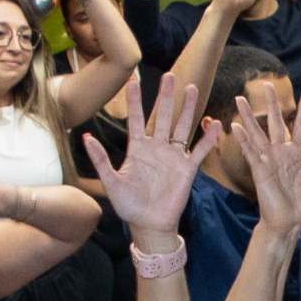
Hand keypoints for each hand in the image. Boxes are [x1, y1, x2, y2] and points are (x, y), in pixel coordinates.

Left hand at [79, 74, 218, 241]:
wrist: (149, 225)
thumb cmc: (128, 206)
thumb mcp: (111, 182)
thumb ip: (101, 160)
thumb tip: (86, 137)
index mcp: (138, 149)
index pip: (136, 119)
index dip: (134, 101)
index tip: (132, 80)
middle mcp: (157, 148)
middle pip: (163, 116)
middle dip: (165, 96)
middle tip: (169, 75)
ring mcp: (173, 156)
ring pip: (182, 127)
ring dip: (187, 109)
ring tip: (192, 89)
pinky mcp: (187, 168)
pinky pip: (199, 150)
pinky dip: (207, 138)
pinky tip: (215, 123)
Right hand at [230, 84, 300, 236]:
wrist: (289, 223)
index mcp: (298, 153)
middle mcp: (282, 152)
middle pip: (276, 122)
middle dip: (272, 104)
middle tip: (266, 84)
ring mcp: (269, 160)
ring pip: (258, 133)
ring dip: (249, 117)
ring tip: (240, 99)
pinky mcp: (259, 170)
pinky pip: (250, 152)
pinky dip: (243, 139)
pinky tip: (235, 126)